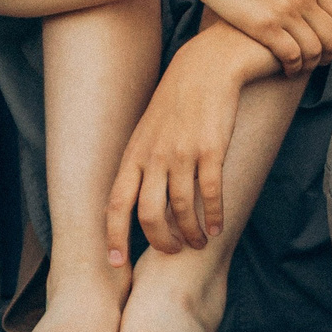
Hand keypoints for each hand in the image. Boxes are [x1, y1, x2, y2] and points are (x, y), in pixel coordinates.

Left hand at [106, 48, 244, 255]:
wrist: (206, 68)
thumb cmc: (177, 102)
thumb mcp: (148, 131)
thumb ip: (141, 164)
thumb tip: (136, 201)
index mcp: (134, 155)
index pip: (116, 204)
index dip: (114, 236)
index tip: (117, 263)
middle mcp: (154, 157)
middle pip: (149, 214)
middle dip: (160, 241)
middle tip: (172, 251)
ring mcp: (182, 153)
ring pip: (181, 208)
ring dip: (190, 233)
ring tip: (199, 241)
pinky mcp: (211, 149)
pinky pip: (209, 193)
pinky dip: (213, 215)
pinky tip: (217, 227)